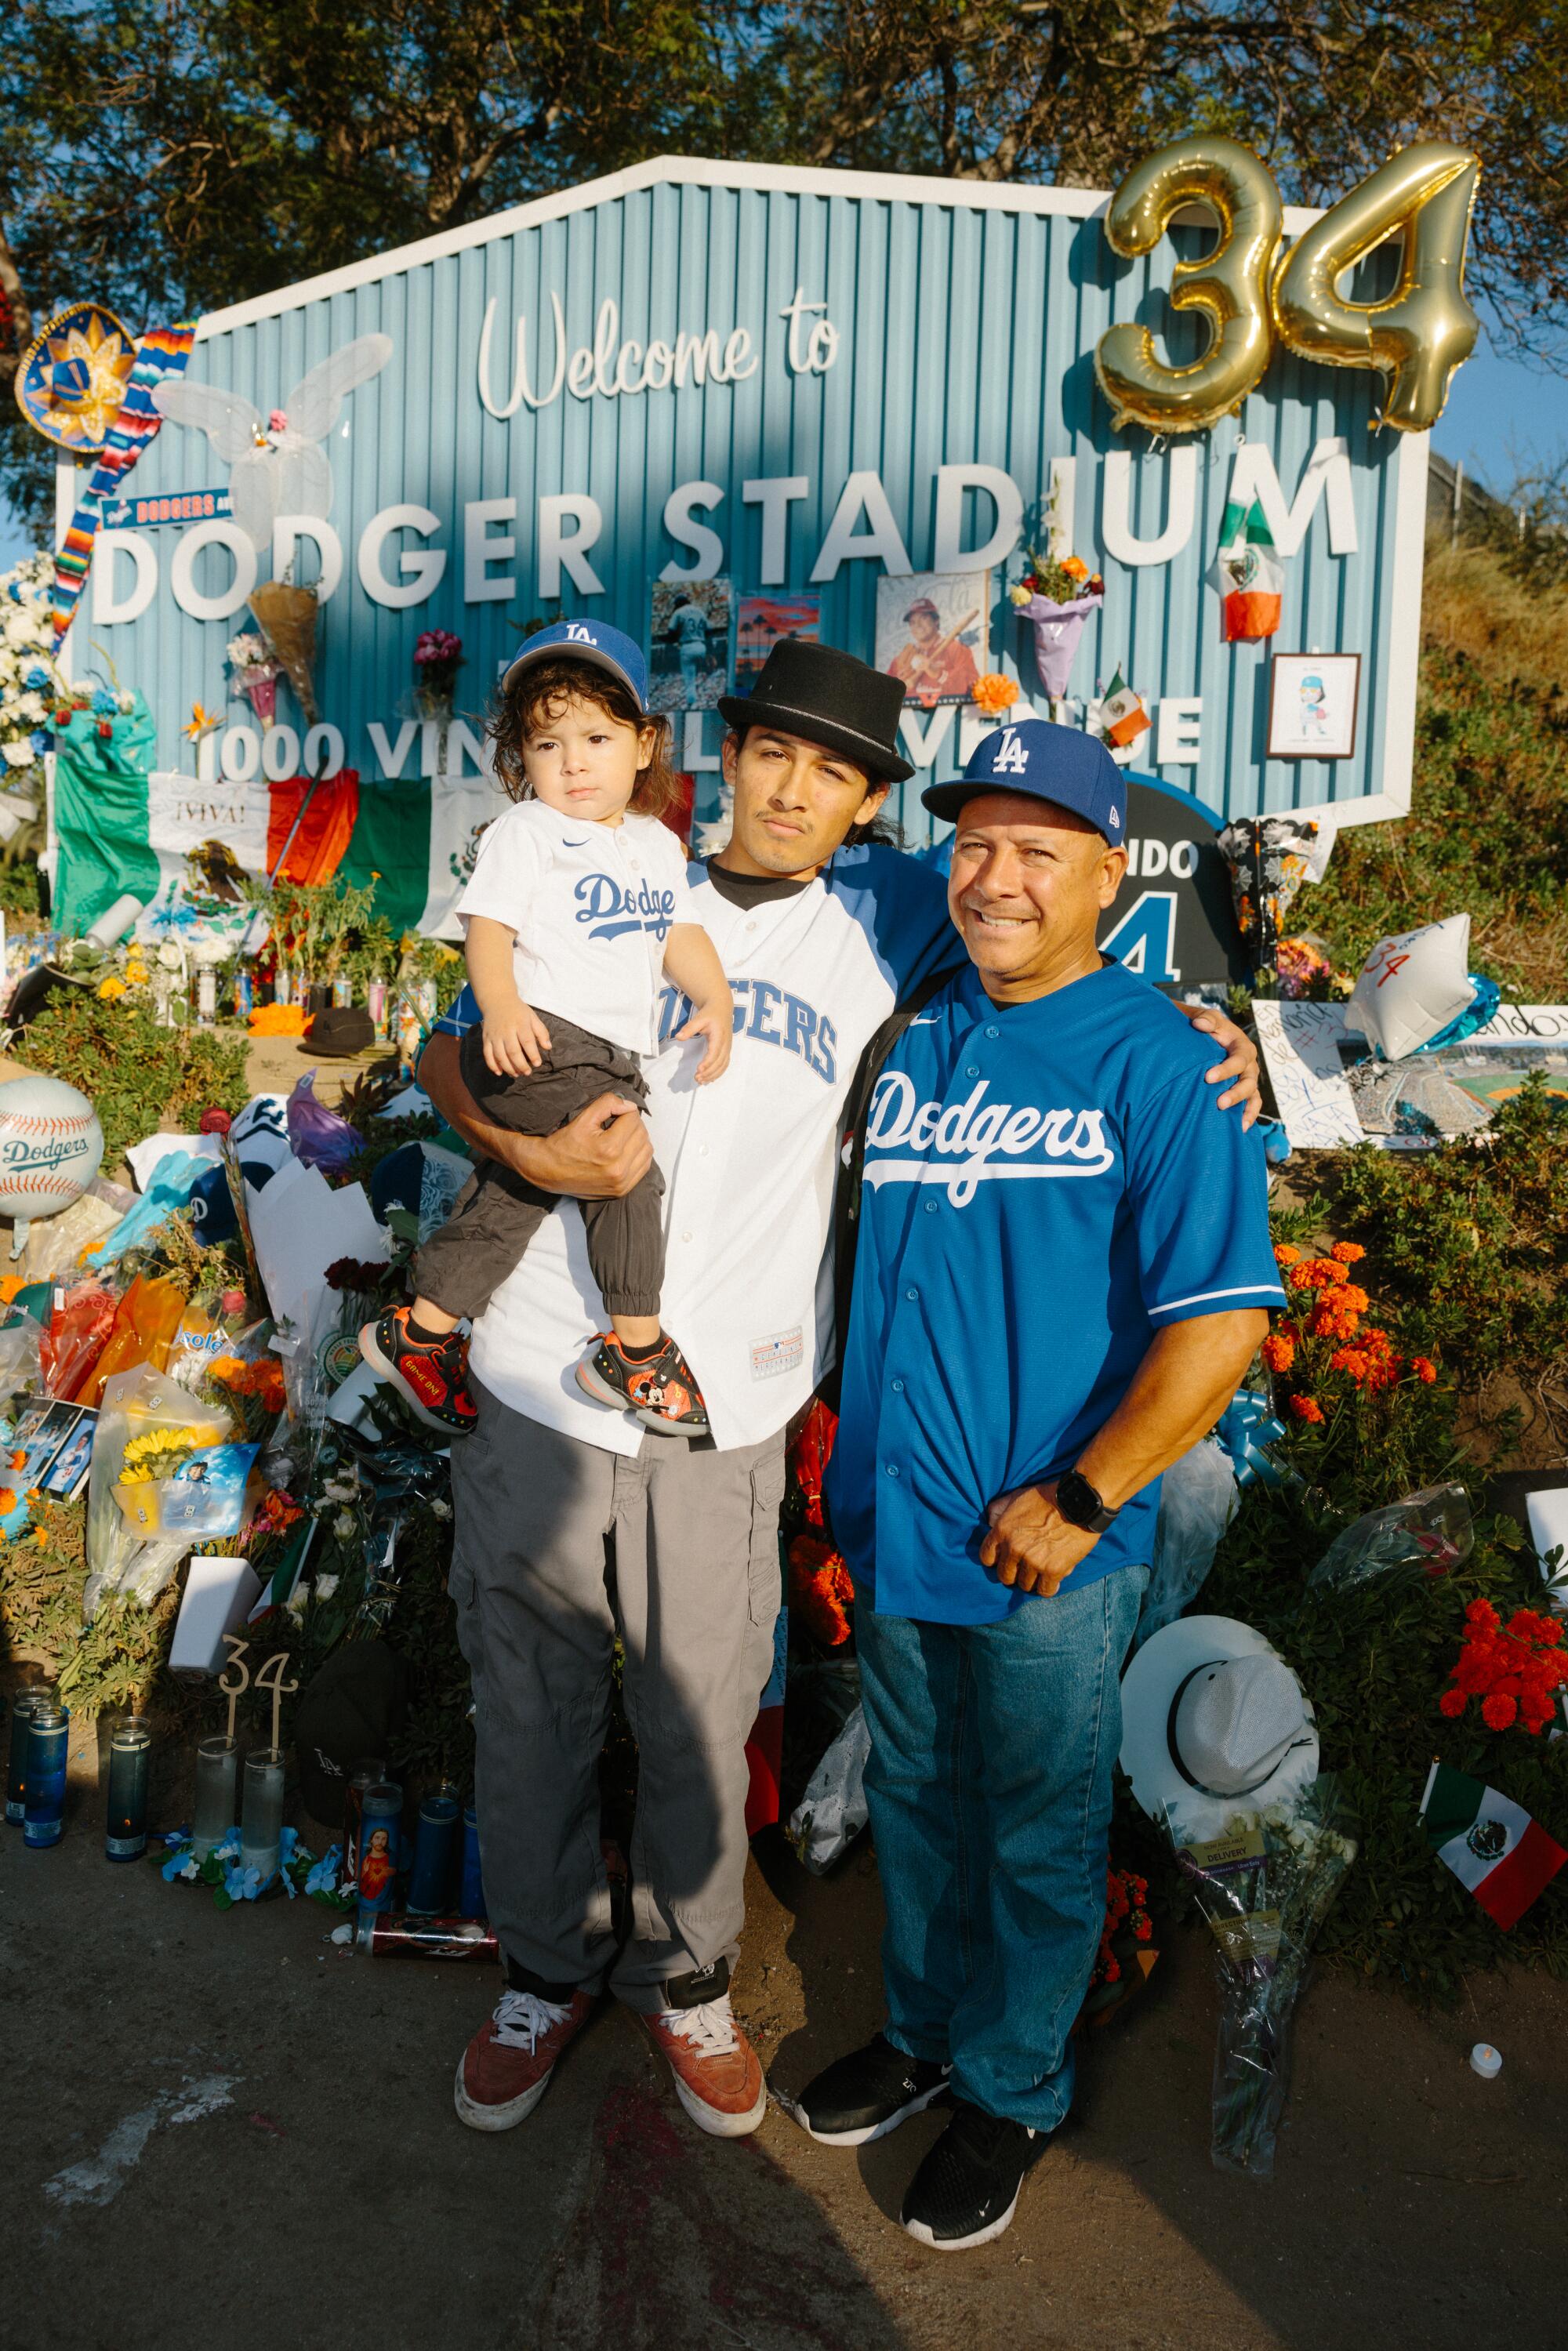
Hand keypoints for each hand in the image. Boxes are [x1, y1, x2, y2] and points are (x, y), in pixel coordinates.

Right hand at [482, 999, 551, 1078]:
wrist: (497, 1000)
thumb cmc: (518, 1011)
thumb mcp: (532, 1017)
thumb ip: (541, 1032)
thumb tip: (548, 1047)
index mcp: (520, 1024)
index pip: (527, 1041)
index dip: (533, 1054)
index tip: (537, 1064)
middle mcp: (506, 1030)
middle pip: (513, 1051)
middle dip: (521, 1065)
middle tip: (527, 1073)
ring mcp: (494, 1035)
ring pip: (500, 1055)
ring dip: (508, 1068)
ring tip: (516, 1074)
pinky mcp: (486, 1038)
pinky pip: (487, 1054)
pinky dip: (492, 1065)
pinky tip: (500, 1072)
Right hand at [516, 1092, 652, 1197]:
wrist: (548, 1171)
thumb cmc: (563, 1143)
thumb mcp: (583, 1118)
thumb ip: (608, 1104)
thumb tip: (629, 1105)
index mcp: (609, 1149)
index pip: (633, 1119)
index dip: (624, 1111)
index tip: (614, 1113)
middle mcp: (618, 1169)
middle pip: (642, 1134)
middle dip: (632, 1124)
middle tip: (618, 1123)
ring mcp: (621, 1183)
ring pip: (647, 1150)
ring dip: (638, 1139)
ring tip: (622, 1136)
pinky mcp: (622, 1191)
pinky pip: (644, 1167)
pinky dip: (639, 1156)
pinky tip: (626, 1150)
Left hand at [676, 999, 732, 1083]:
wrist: (722, 1008)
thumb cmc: (710, 1013)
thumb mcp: (699, 1018)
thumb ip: (689, 1028)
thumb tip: (678, 1037)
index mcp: (719, 1036)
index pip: (714, 1052)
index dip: (707, 1063)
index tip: (699, 1070)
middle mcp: (726, 1044)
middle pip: (719, 1062)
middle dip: (709, 1072)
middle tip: (696, 1078)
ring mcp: (728, 1048)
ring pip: (723, 1065)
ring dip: (713, 1075)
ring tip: (701, 1081)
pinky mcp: (727, 1050)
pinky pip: (724, 1064)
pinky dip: (718, 1073)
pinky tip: (709, 1079)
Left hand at [980, 1481, 1100, 1596]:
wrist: (1077, 1502)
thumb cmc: (1047, 1497)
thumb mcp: (1016, 1496)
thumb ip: (998, 1509)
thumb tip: (988, 1522)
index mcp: (1002, 1530)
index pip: (987, 1558)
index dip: (996, 1560)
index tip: (1006, 1559)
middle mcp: (1014, 1548)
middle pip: (1004, 1575)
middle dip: (1013, 1573)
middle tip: (1024, 1568)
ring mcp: (1033, 1561)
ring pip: (1024, 1585)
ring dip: (1032, 1580)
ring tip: (1040, 1573)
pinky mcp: (1053, 1570)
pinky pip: (1044, 1591)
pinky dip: (1048, 1588)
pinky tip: (1052, 1581)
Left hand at [1175, 1002, 1260, 1127]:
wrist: (1204, 1035)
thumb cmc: (1204, 1027)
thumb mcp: (1206, 1018)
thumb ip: (1205, 1020)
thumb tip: (1200, 1025)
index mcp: (1241, 1046)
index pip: (1238, 1059)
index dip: (1226, 1069)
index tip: (1208, 1078)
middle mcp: (1248, 1064)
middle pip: (1248, 1081)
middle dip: (1235, 1093)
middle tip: (1219, 1103)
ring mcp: (1247, 1078)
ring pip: (1252, 1095)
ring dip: (1244, 1108)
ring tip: (1235, 1123)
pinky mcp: (1244, 1090)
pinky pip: (1252, 1105)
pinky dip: (1249, 1116)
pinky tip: (1241, 1129)